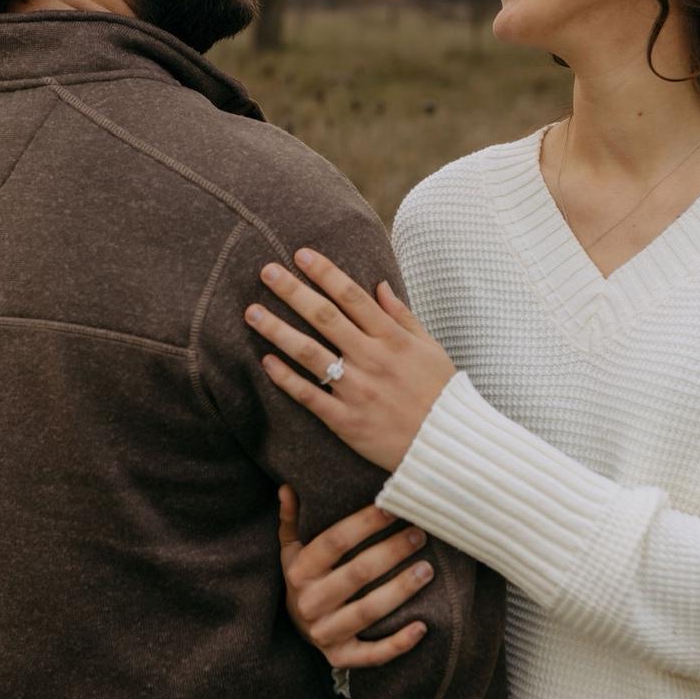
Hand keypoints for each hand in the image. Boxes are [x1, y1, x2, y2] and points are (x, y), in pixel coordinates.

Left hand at [245, 248, 456, 470]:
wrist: (447, 444)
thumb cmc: (441, 393)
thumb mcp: (430, 347)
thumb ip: (402, 316)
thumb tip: (380, 284)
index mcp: (392, 338)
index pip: (352, 296)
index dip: (325, 272)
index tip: (301, 254)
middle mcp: (372, 359)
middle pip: (324, 317)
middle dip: (293, 291)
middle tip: (266, 271)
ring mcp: (357, 390)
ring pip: (309, 353)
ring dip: (278, 330)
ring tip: (252, 313)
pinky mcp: (346, 420)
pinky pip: (310, 396)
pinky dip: (286, 378)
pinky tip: (266, 361)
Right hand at [277, 486, 432, 666]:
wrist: (290, 629)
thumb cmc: (301, 578)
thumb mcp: (290, 549)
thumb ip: (291, 519)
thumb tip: (287, 488)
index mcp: (299, 572)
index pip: (334, 541)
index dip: (365, 523)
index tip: (393, 506)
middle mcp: (310, 603)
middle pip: (357, 574)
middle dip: (392, 552)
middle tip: (419, 535)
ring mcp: (325, 633)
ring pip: (368, 612)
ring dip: (401, 590)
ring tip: (427, 569)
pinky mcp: (340, 657)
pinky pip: (372, 655)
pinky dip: (398, 644)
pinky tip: (422, 627)